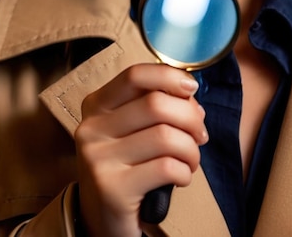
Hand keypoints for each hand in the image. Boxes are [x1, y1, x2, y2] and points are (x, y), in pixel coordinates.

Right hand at [74, 63, 207, 236]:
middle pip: (157, 104)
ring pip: (166, 137)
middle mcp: (92, 128)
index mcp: (97, 105)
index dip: (169, 76)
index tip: (191, 88)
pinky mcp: (112, 190)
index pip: (135, 75)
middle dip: (191, 117)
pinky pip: (167, 168)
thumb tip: (189, 94)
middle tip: (200, 134)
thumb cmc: (127, 164)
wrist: (102, 217)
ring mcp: (98, 159)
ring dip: (191, 149)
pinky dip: (185, 172)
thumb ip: (155, 104)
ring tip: (191, 159)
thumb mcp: (131, 128)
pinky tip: (181, 177)